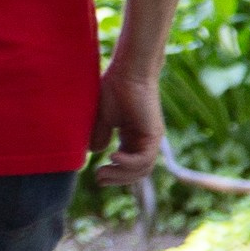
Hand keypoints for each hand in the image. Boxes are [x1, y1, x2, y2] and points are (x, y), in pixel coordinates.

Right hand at [90, 60, 165, 183]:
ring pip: (142, 170)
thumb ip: (100, 136)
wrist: (128, 70)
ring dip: (121, 175)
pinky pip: (144, 159)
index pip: (130, 166)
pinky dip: (128, 163)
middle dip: (117, 179)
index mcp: (134, 137)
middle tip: (98, 179)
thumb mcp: (102, 118)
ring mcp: (152, 138)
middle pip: (137, 172)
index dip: (115, 175)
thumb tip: (95, 153)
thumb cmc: (114, 87)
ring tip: (101, 172)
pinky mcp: (154, 134)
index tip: (97, 176)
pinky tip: (112, 158)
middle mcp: (146, 140)